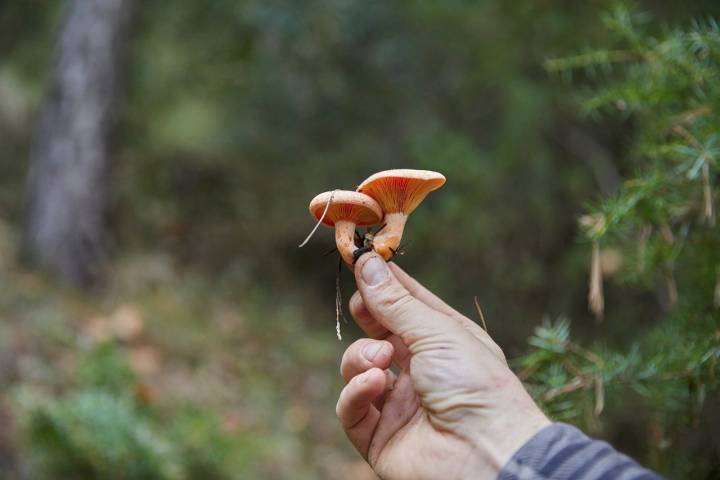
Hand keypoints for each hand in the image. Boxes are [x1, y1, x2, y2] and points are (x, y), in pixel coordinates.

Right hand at [336, 253, 549, 479]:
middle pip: (378, 333)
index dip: (384, 283)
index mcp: (443, 341)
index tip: (362, 259)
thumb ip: (395, 303)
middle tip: (361, 305)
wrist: (487, 454)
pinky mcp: (380, 436)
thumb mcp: (437, 333)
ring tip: (383, 362)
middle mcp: (420, 370)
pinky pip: (351, 408)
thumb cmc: (477, 386)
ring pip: (359, 368)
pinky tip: (374, 385)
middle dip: (366, 317)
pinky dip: (355, 393)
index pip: (407, 304)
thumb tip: (368, 262)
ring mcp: (398, 404)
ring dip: (362, 358)